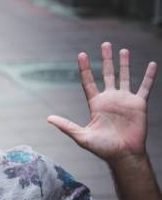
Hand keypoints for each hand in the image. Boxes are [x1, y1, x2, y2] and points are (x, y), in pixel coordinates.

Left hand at [48, 42, 156, 162]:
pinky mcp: (138, 104)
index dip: (85, 69)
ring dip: (124, 63)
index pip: (88, 82)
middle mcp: (110, 99)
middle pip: (106, 74)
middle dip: (106, 59)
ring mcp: (124, 100)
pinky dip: (149, 75)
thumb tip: (48, 118)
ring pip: (124, 76)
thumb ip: (66, 126)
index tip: (81, 54)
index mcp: (95, 104)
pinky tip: (152, 64)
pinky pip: (145, 86)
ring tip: (122, 50)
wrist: (123, 155)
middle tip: (105, 44)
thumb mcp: (81, 136)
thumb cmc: (102, 148)